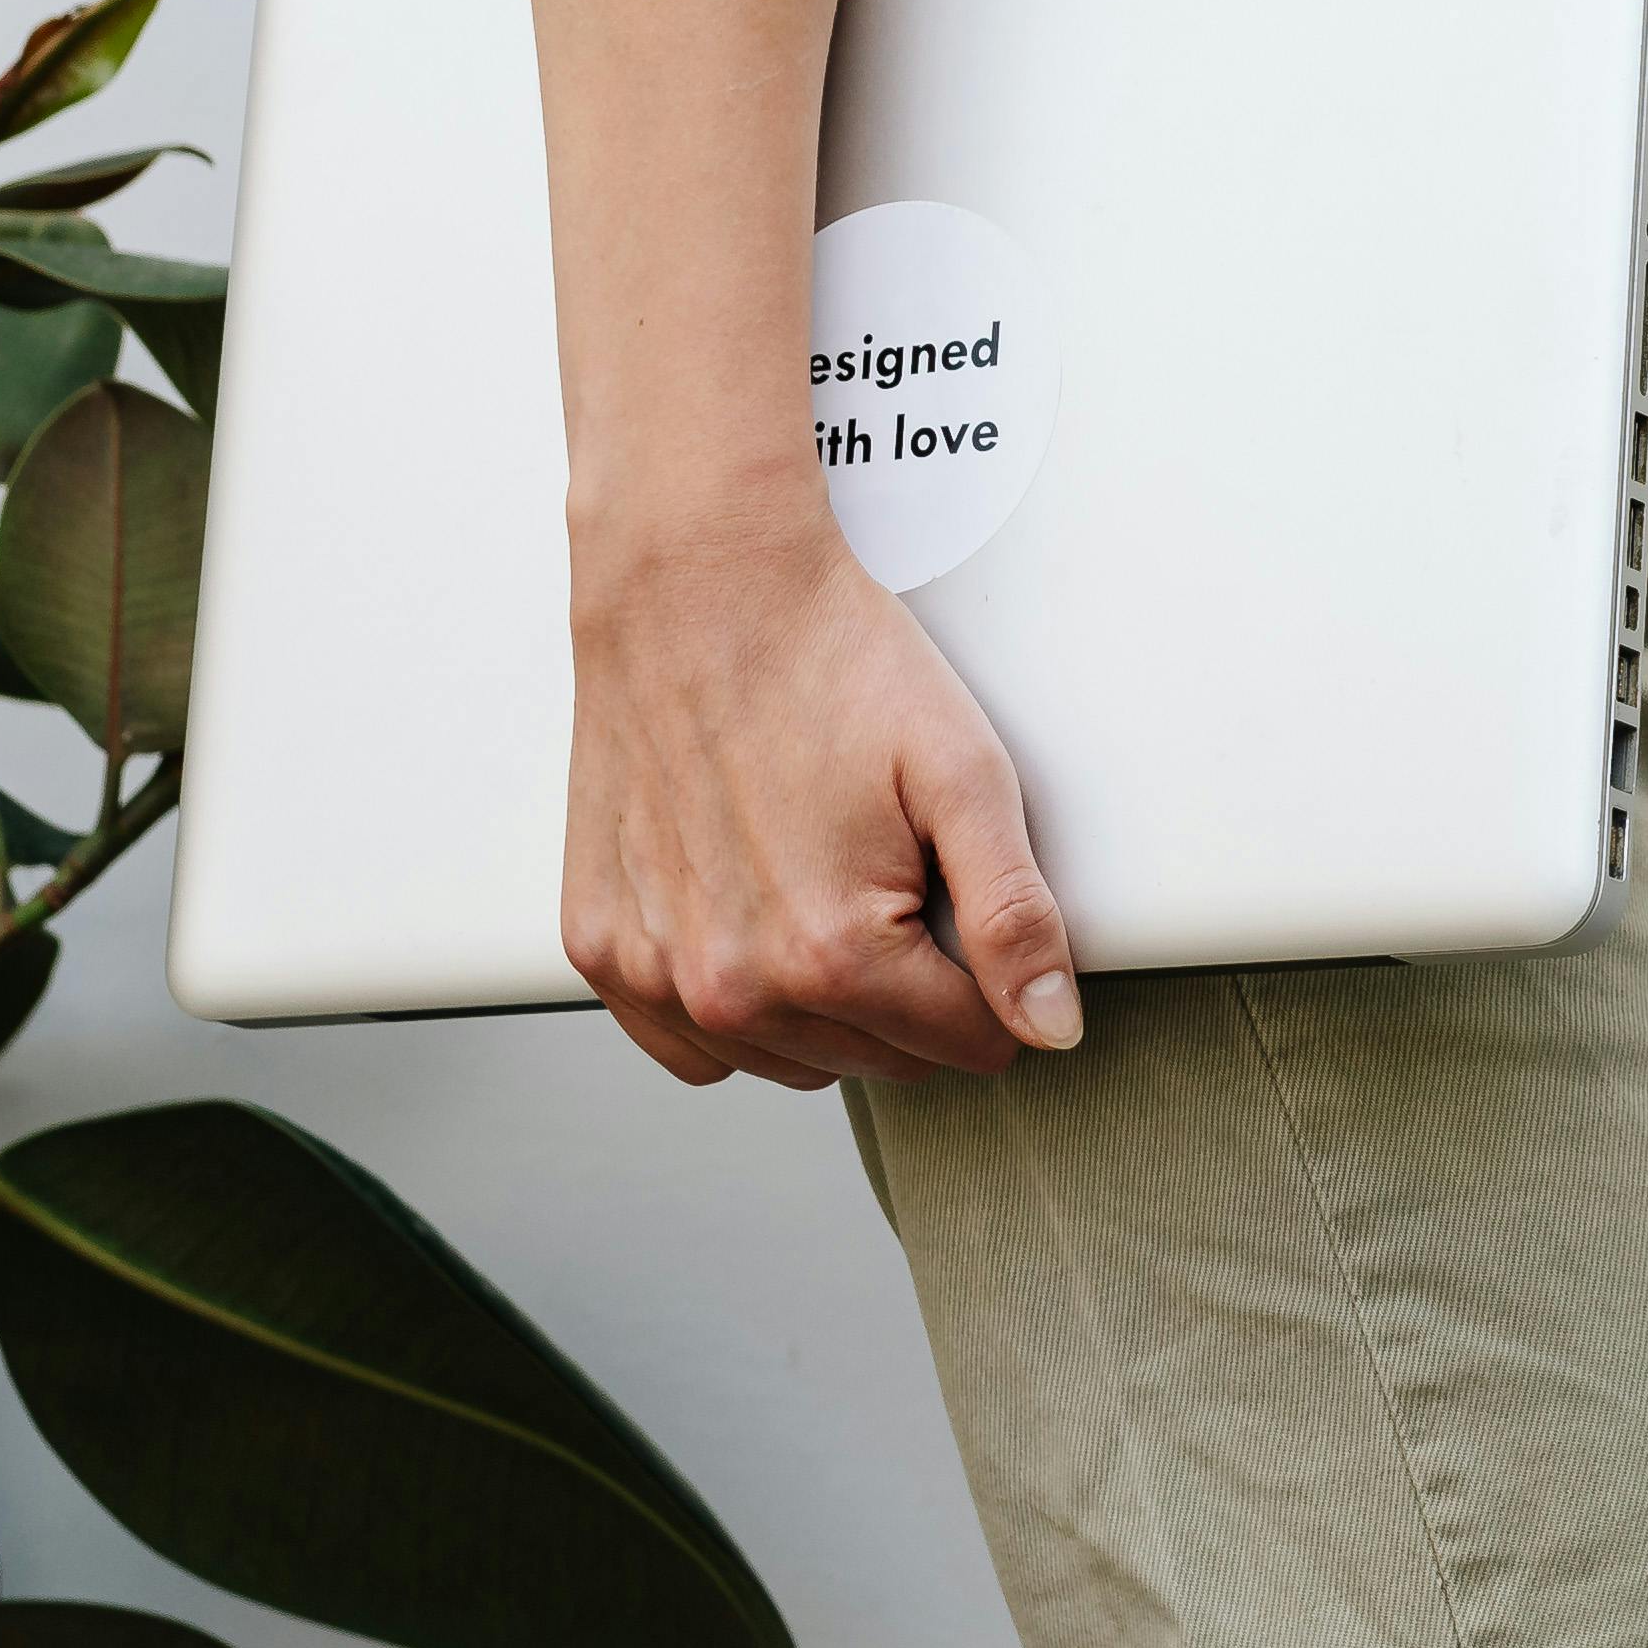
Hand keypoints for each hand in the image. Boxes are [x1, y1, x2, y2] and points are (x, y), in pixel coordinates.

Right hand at [559, 507, 1080, 1090]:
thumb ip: (1015, 918)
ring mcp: (653, 973)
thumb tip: (1050, 1029)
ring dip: (824, 1005)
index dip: (993, 979)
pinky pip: (687, 1043)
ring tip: (824, 882)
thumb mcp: (963, 775)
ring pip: (790, 1058)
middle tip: (896, 872)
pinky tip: (754, 920)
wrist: (699, 590)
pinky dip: (733, 1008)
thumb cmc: (831, 666)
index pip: (966, 1041)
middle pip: (880, 1057)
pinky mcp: (598, 946)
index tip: (971, 905)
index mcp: (832, 957)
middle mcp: (731, 988)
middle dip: (913, 988)